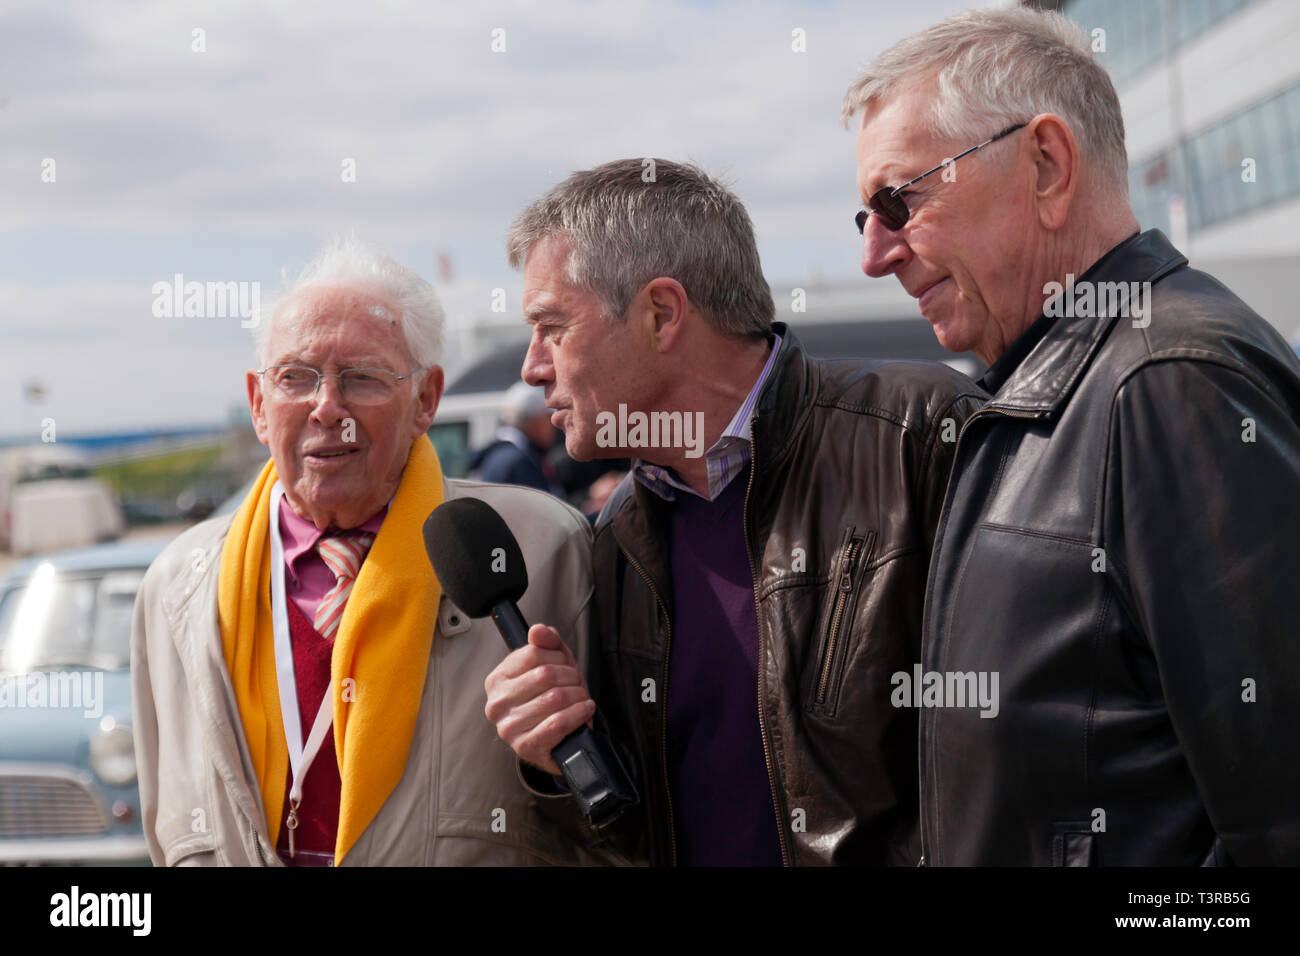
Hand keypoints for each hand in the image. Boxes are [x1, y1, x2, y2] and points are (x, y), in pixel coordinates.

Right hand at [484, 623, 595, 775]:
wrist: (559, 739)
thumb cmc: (552, 699)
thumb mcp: (553, 664)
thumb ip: (547, 642)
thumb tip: (537, 631)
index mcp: (497, 679)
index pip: (534, 653)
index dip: (559, 657)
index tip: (565, 665)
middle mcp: (497, 703)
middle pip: (545, 675)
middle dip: (571, 677)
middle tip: (576, 684)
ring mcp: (508, 727)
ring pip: (554, 698)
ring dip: (578, 696)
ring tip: (581, 698)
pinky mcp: (525, 746)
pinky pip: (558, 723)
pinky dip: (578, 714)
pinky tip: (584, 709)